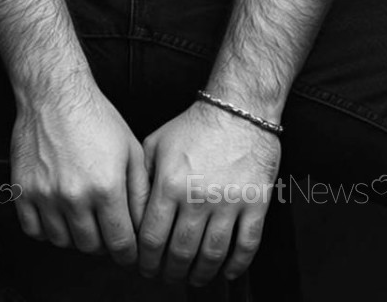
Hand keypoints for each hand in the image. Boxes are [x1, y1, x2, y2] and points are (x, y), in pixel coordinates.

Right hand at [10, 78, 150, 266]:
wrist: (55, 93)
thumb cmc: (96, 117)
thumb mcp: (131, 149)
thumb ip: (140, 192)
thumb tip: (145, 226)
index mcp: (106, 187)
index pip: (120, 244)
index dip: (128, 253)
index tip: (128, 251)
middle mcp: (75, 196)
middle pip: (91, 247)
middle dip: (103, 243)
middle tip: (105, 229)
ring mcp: (45, 195)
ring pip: (63, 242)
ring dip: (75, 236)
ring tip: (82, 217)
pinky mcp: (23, 191)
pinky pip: (34, 231)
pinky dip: (47, 229)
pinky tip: (58, 214)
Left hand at [137, 100, 281, 286]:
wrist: (239, 108)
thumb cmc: (195, 125)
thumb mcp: (156, 144)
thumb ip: (141, 178)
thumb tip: (131, 214)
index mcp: (170, 183)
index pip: (151, 238)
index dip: (145, 261)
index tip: (145, 268)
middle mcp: (197, 197)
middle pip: (180, 253)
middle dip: (170, 272)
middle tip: (167, 277)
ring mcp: (229, 202)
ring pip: (212, 255)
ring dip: (200, 274)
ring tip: (193, 278)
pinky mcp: (256, 203)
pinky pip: (246, 246)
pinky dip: (236, 265)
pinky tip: (226, 271)